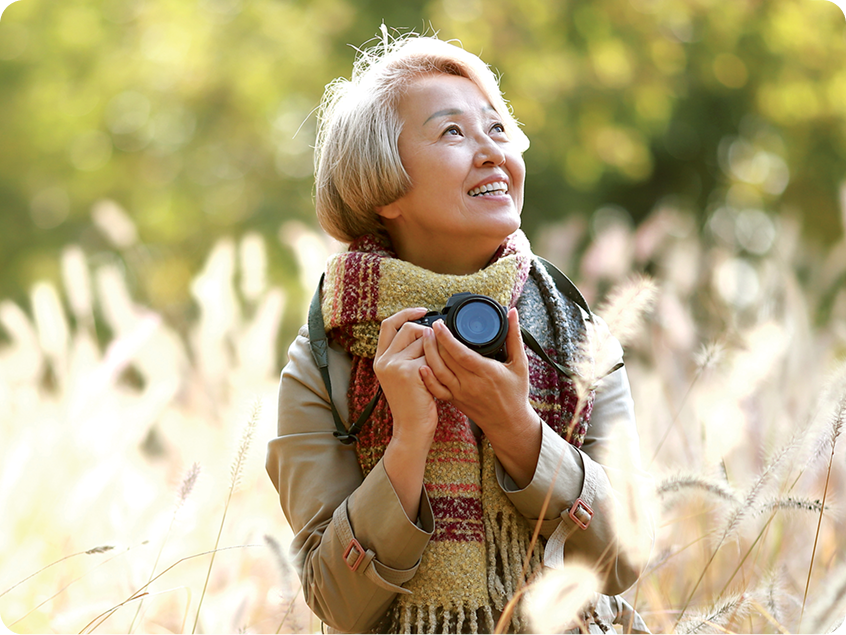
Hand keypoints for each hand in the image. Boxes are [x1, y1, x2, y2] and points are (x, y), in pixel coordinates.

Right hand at [373, 308, 439, 518]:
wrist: (413, 429)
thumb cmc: (415, 404)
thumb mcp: (405, 376)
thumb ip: (408, 354)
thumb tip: (428, 330)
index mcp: (380, 359)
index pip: (388, 325)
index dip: (406, 314)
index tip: (422, 310)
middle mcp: (384, 360)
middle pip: (409, 329)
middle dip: (428, 336)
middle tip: (437, 351)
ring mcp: (394, 365)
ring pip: (423, 342)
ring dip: (435, 352)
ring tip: (436, 372)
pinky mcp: (408, 371)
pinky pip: (431, 355)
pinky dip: (439, 365)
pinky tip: (437, 380)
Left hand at [420, 308, 541, 486]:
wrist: (509, 424)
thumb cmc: (516, 394)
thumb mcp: (520, 363)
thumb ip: (514, 336)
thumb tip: (512, 312)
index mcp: (486, 372)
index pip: (461, 353)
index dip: (446, 338)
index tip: (439, 324)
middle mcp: (470, 384)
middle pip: (445, 360)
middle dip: (434, 341)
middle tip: (430, 326)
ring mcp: (460, 393)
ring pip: (438, 372)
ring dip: (428, 354)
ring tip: (425, 338)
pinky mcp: (454, 400)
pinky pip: (437, 389)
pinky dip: (427, 378)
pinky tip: (421, 365)